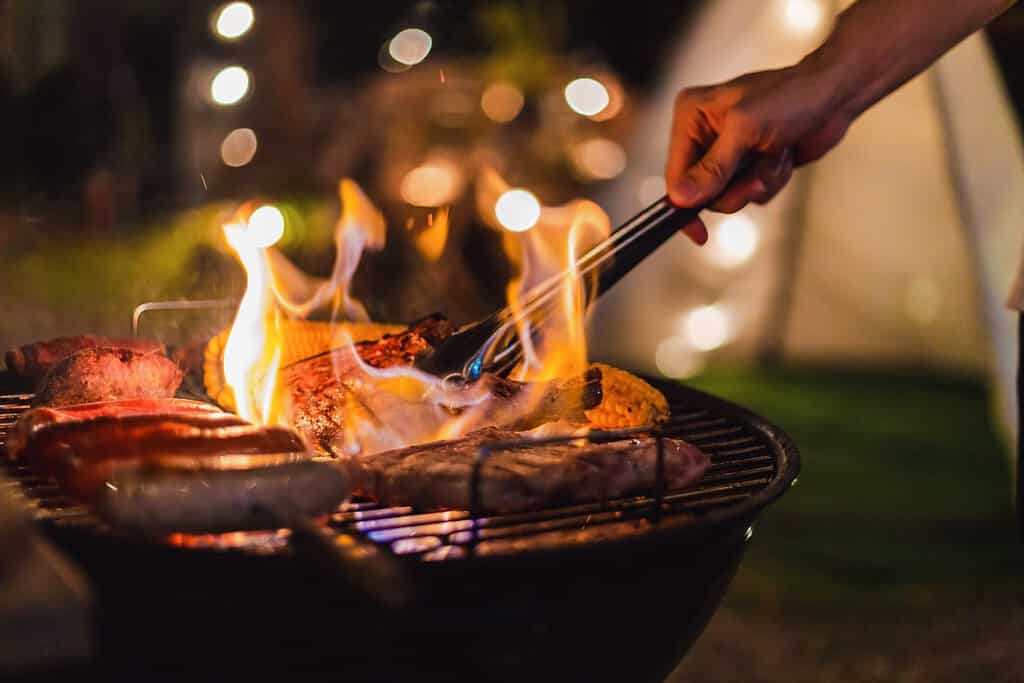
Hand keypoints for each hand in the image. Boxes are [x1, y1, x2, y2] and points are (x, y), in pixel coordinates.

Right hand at [666, 61, 851, 243]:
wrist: (834, 96)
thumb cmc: (793, 96)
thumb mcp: (746, 130)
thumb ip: (712, 167)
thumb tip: (681, 198)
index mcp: (691, 115)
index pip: (674, 174)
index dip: (684, 205)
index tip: (697, 232)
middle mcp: (704, 133)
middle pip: (701, 191)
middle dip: (735, 188)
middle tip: (757, 174)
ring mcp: (727, 151)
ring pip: (729, 196)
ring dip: (758, 182)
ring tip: (776, 155)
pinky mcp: (748, 164)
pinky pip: (750, 193)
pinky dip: (771, 180)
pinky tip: (782, 156)